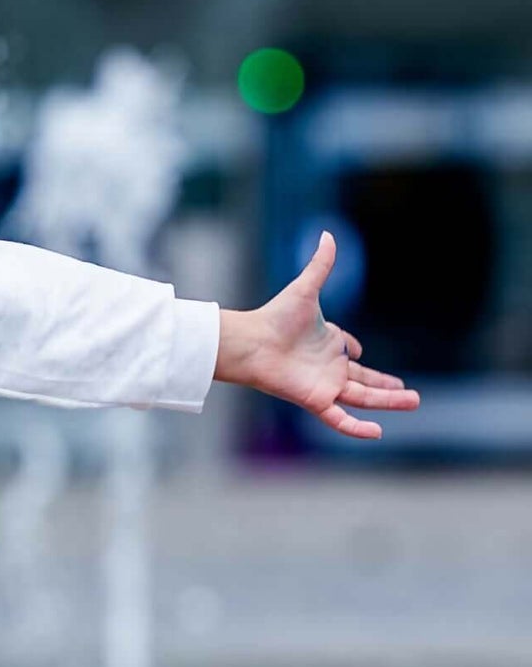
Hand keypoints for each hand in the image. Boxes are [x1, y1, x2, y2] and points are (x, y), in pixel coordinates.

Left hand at [215, 234, 419, 440]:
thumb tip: (328, 234)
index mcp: (327, 342)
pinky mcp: (315, 400)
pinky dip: (357, 428)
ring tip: (414, 402)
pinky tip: (378, 432)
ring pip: (363, 398)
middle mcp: (328, 366)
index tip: (357, 350)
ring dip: (388, 402)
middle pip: (365, 381)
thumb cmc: (274, 317)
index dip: (354, 351)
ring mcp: (324, 385)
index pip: (348, 352)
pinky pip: (340, 419)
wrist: (251, 342)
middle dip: (388, 388)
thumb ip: (320, 265)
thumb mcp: (306, 289)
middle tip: (411, 394)